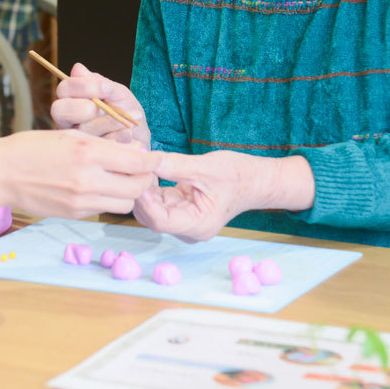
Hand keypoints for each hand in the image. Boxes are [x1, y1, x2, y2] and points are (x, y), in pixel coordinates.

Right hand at [0, 128, 161, 219]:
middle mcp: (88, 178)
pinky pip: (105, 209)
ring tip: (121, 179)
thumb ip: (104, 145)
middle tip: (142, 170)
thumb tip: (135, 153)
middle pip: (136, 186)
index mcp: (88, 151)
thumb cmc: (33, 147)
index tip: (158, 158)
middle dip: (144, 179)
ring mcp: (82, 200)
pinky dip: (109, 199)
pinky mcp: (75, 214)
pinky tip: (100, 187)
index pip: (137, 161)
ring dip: (128, 191)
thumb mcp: (70, 135)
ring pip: (125, 203)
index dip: (152, 161)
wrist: (2, 173)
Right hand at [50, 63, 150, 149]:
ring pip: (82, 130)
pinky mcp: (88, 158)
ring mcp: (76, 141)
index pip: (64, 89)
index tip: (106, 87)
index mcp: (72, 101)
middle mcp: (68, 121)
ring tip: (131, 120)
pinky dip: (118, 139)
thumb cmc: (127, 112)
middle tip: (102, 107)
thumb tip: (77, 68)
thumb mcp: (117, 94)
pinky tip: (129, 135)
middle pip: (59, 110)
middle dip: (83, 107)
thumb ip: (99, 83)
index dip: (82, 86)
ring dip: (110, 122)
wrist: (142, 140)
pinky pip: (98, 147)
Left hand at [134, 151, 314, 241]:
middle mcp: (189, 229)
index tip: (138, 175)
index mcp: (198, 225)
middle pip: (152, 217)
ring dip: (144, 189)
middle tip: (134, 167)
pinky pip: (159, 201)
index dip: (144, 199)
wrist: (255, 179)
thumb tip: (147, 159)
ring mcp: (185, 220)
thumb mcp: (205, 167)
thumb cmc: (237, 175)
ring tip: (140, 165)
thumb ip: (175, 166)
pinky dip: (151, 187)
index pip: (159, 220)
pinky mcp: (182, 209)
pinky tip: (148, 169)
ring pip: (152, 210)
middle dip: (140, 193)